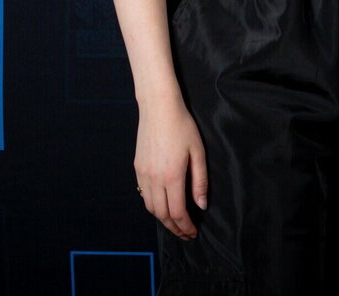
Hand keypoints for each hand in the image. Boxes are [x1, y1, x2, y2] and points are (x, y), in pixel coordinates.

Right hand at [134, 94, 207, 239]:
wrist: (158, 106)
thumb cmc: (181, 126)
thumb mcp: (197, 152)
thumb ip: (200, 181)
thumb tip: (200, 205)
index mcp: (172, 176)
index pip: (177, 213)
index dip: (185, 227)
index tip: (193, 233)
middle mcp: (155, 178)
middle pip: (162, 214)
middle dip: (174, 228)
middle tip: (185, 233)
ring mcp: (143, 172)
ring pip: (150, 206)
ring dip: (162, 219)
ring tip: (174, 221)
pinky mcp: (137, 166)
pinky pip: (143, 193)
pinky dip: (152, 204)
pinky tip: (162, 203)